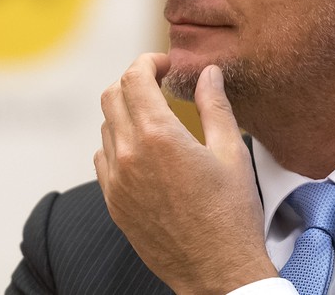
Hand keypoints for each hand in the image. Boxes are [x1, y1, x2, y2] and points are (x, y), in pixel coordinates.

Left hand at [94, 53, 276, 294]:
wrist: (216, 273)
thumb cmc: (231, 215)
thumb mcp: (231, 153)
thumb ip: (215, 105)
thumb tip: (208, 72)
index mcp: (159, 136)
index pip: (134, 78)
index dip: (148, 62)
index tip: (166, 66)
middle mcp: (129, 154)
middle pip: (112, 96)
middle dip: (134, 81)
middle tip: (159, 84)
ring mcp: (116, 180)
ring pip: (106, 126)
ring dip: (126, 111)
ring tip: (155, 117)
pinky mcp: (113, 202)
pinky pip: (103, 157)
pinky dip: (118, 142)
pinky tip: (143, 149)